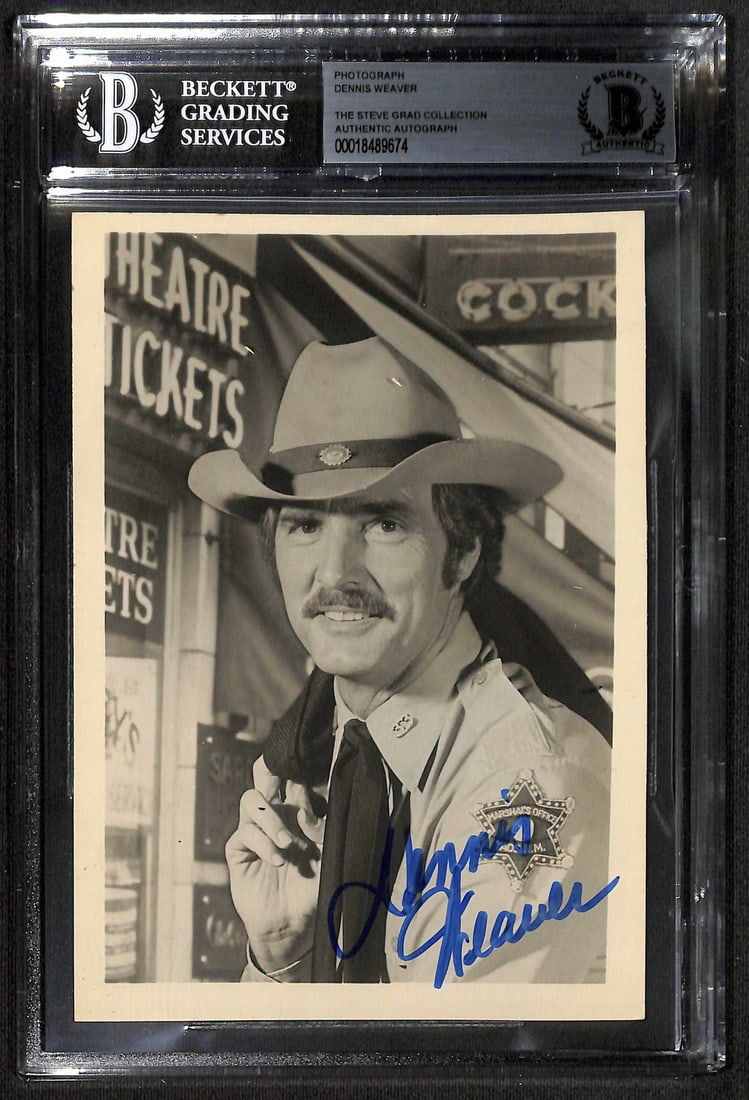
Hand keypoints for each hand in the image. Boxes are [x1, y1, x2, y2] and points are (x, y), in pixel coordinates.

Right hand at [225, 756, 323, 973]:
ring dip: (270, 817)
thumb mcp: (327, 857)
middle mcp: (277, 813)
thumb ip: (322, 831)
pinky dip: (263, 844)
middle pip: (266, 774)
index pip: (298, 776)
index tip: (316, 780)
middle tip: (284, 780)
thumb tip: (304, 811)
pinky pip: (245, 833)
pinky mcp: (240, 848)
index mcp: (301, 809)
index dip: (304, 771)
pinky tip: (278, 860)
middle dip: (273, 769)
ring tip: (287, 842)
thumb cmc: (314, 888)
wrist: (292, 924)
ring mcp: (257, 829)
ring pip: (251, 798)